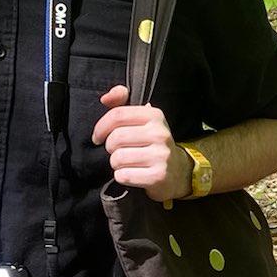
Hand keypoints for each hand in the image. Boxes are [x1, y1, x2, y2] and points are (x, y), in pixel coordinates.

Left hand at [93, 84, 190, 201]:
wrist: (177, 171)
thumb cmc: (152, 143)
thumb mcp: (141, 120)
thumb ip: (121, 105)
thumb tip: (105, 99)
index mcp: (154, 115)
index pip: (117, 115)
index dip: (101, 127)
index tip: (98, 137)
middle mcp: (160, 133)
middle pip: (116, 138)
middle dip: (109, 147)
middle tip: (115, 151)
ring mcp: (161, 155)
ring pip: (118, 158)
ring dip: (115, 163)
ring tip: (125, 163)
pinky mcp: (158, 176)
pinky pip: (124, 176)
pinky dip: (122, 176)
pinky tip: (132, 174)